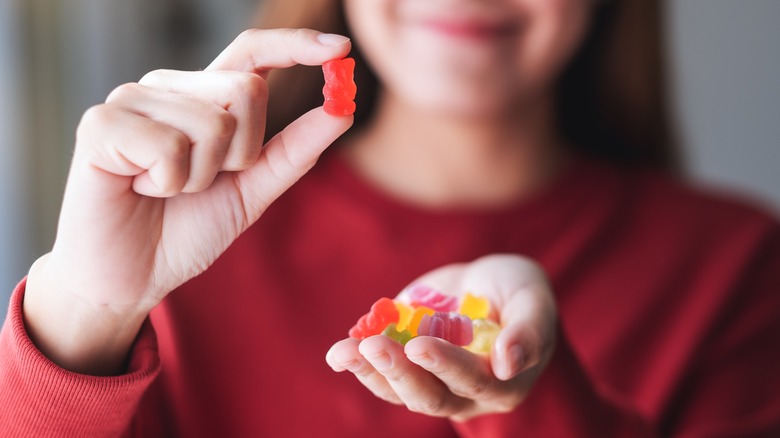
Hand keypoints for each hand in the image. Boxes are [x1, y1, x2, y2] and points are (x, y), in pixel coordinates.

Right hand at [23, 28, 352, 373]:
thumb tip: (342, 110)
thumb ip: (294, 150)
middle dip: (241, 155)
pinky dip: (167, 183)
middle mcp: (169, 88)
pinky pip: (170, 146)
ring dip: (201, 177)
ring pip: (212, 124)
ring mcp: (132, 100)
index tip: (340, 48)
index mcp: (203, 97)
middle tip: (202, 183)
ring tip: (165, 190)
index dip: (296, 45)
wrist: (131, 277)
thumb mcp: (252, 189)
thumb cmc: (185, 230)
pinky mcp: (100, 124)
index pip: (253, 52)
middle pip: (246, 90)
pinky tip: (139, 189)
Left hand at [326, 254, 557, 420]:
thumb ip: (528, 331)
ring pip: (398, 391)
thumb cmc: (519, 291)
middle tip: (375, 347)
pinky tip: (339, 352)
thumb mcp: (534, 300)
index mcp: (502, 384)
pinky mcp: (404, 365)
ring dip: (369, 372)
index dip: (446, 365)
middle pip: (429, 397)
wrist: (487, 282)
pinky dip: (358, 363)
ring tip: (343, 353)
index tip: (419, 345)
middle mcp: (464, 393)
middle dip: (400, 372)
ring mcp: (430, 382)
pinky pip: (380, 374)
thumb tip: (508, 364)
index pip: (472, 381)